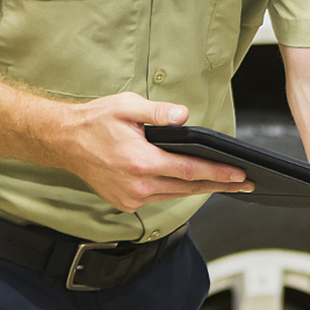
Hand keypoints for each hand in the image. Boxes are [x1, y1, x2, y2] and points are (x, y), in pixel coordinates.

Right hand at [57, 93, 252, 211]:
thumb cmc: (95, 122)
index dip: (218, 173)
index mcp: (140, 162)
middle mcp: (137, 186)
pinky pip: (158, 198)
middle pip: (188, 188)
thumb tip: (184, 117)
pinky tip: (191, 183)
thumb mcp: (127, 106)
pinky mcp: (125, 203)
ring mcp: (130, 198)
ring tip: (225, 183)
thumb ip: (158, 113)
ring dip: (199, 190)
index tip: (240, 175)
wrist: (64, 142)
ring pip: (174, 195)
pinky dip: (176, 191)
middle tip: (244, 184)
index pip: (190, 170)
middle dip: (219, 185)